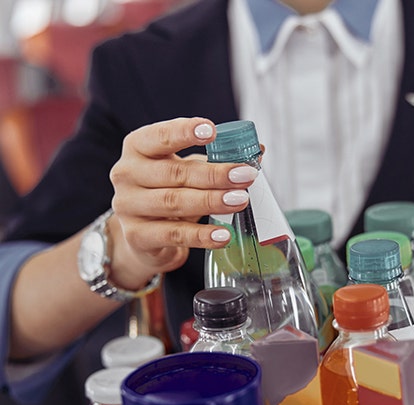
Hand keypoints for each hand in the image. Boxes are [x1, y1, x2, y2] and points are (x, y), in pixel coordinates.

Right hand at [106, 117, 258, 288]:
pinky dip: (201, 235)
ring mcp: (128, 206)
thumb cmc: (170, 191)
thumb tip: (258, 151)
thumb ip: (218, 159)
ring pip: (173, 202)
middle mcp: (127, 174)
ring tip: (241, 200)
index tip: (212, 131)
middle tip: (246, 175)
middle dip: (214, 174)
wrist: (146, 235)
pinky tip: (223, 235)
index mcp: (138, 148)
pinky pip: (173, 235)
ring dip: (211, 201)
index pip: (158, 136)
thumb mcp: (189, 170)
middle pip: (174, 172)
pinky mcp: (136, 236)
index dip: (184, 132)